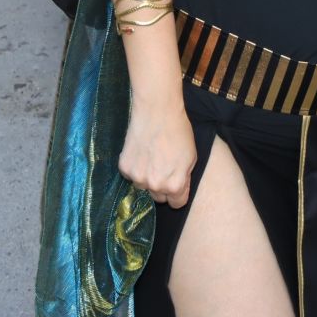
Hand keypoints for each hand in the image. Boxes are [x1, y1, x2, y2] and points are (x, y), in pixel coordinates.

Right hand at [118, 93, 195, 207]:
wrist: (157, 112)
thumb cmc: (179, 132)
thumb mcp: (192, 158)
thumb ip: (184, 178)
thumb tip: (177, 190)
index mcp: (174, 185)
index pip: (176, 204)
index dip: (178, 194)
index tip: (176, 184)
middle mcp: (155, 186)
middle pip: (158, 198)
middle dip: (162, 187)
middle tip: (163, 167)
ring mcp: (137, 177)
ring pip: (143, 187)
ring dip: (147, 177)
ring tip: (152, 157)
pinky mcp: (124, 168)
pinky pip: (131, 175)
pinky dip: (135, 167)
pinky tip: (141, 152)